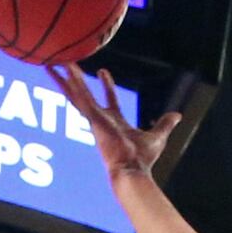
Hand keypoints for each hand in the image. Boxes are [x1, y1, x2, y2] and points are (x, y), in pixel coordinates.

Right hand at [48, 66, 178, 181]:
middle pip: (84, 96)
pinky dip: (72, 84)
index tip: (102, 71)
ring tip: (54, 61)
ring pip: (77, 94)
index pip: (109, 99)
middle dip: (75, 81)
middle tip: (66, 65)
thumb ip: (165, 124)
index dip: (106, 85)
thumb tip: (177, 116)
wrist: (133, 171)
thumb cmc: (142, 159)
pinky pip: (81, 98)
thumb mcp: (158, 136)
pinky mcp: (92, 119)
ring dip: (66, 78)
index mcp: (113, 123)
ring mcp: (94, 119)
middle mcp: (101, 120)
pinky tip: (64, 71)